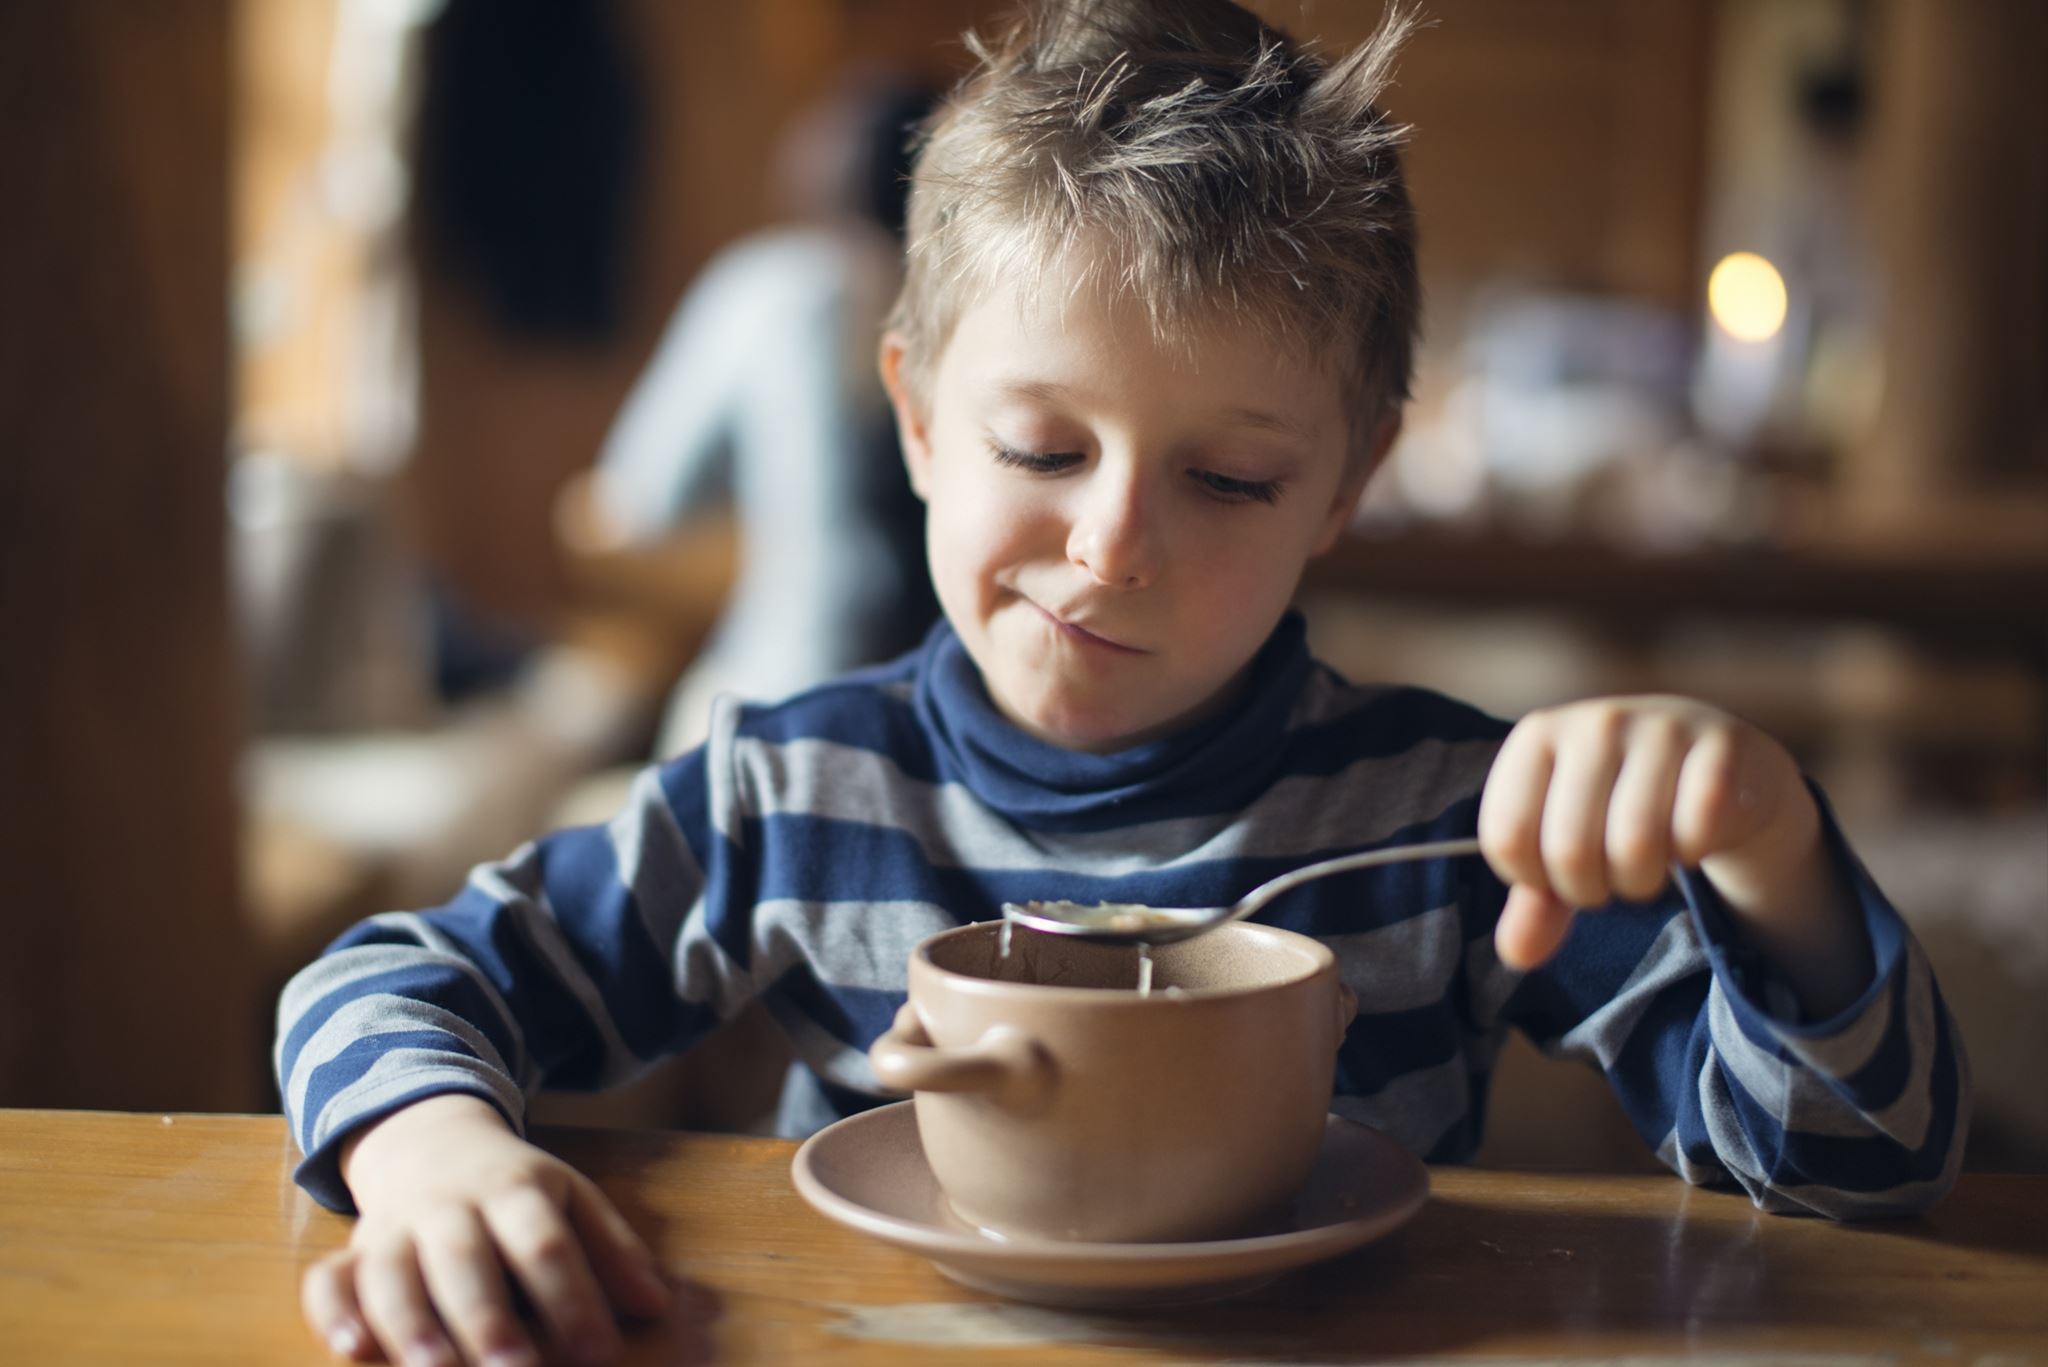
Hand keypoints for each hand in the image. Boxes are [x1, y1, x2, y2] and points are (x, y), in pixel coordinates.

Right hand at [303, 1094, 671, 1366]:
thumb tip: (657, 1304)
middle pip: (466, 1260)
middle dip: (487, 1320)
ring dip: (411, 1325)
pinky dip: (333, 1311)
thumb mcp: (571, 1198)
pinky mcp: (352, 1251)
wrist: (427, 1138)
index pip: (544, 1242)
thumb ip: (613, 1250)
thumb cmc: (514, 1188)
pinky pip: (328, 1278)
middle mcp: (451, 1207)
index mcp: (516, 1190)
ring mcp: (395, 1228)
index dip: (572, 1297)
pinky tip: (350, 1349)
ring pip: (393, 1273)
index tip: (599, 1353)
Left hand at [1478, 695, 1851, 989]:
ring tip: (1646, 864)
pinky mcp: (1722, 746)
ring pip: (1635, 848)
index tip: (1556, 872)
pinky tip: (1691, 837)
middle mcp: (1595, 722)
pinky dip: (1693, 855)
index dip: (1534, 880)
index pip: (1507, 838)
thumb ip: (1534, 902)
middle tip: (1608, 876)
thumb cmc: (1621, 804)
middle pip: (1569, 852)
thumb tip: (1516, 955)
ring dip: (1640, 882)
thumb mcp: (1566, 845)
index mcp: (1537, 735)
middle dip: (1590, 890)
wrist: (1718, 762)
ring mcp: (1660, 728)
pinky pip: (1696, 834)